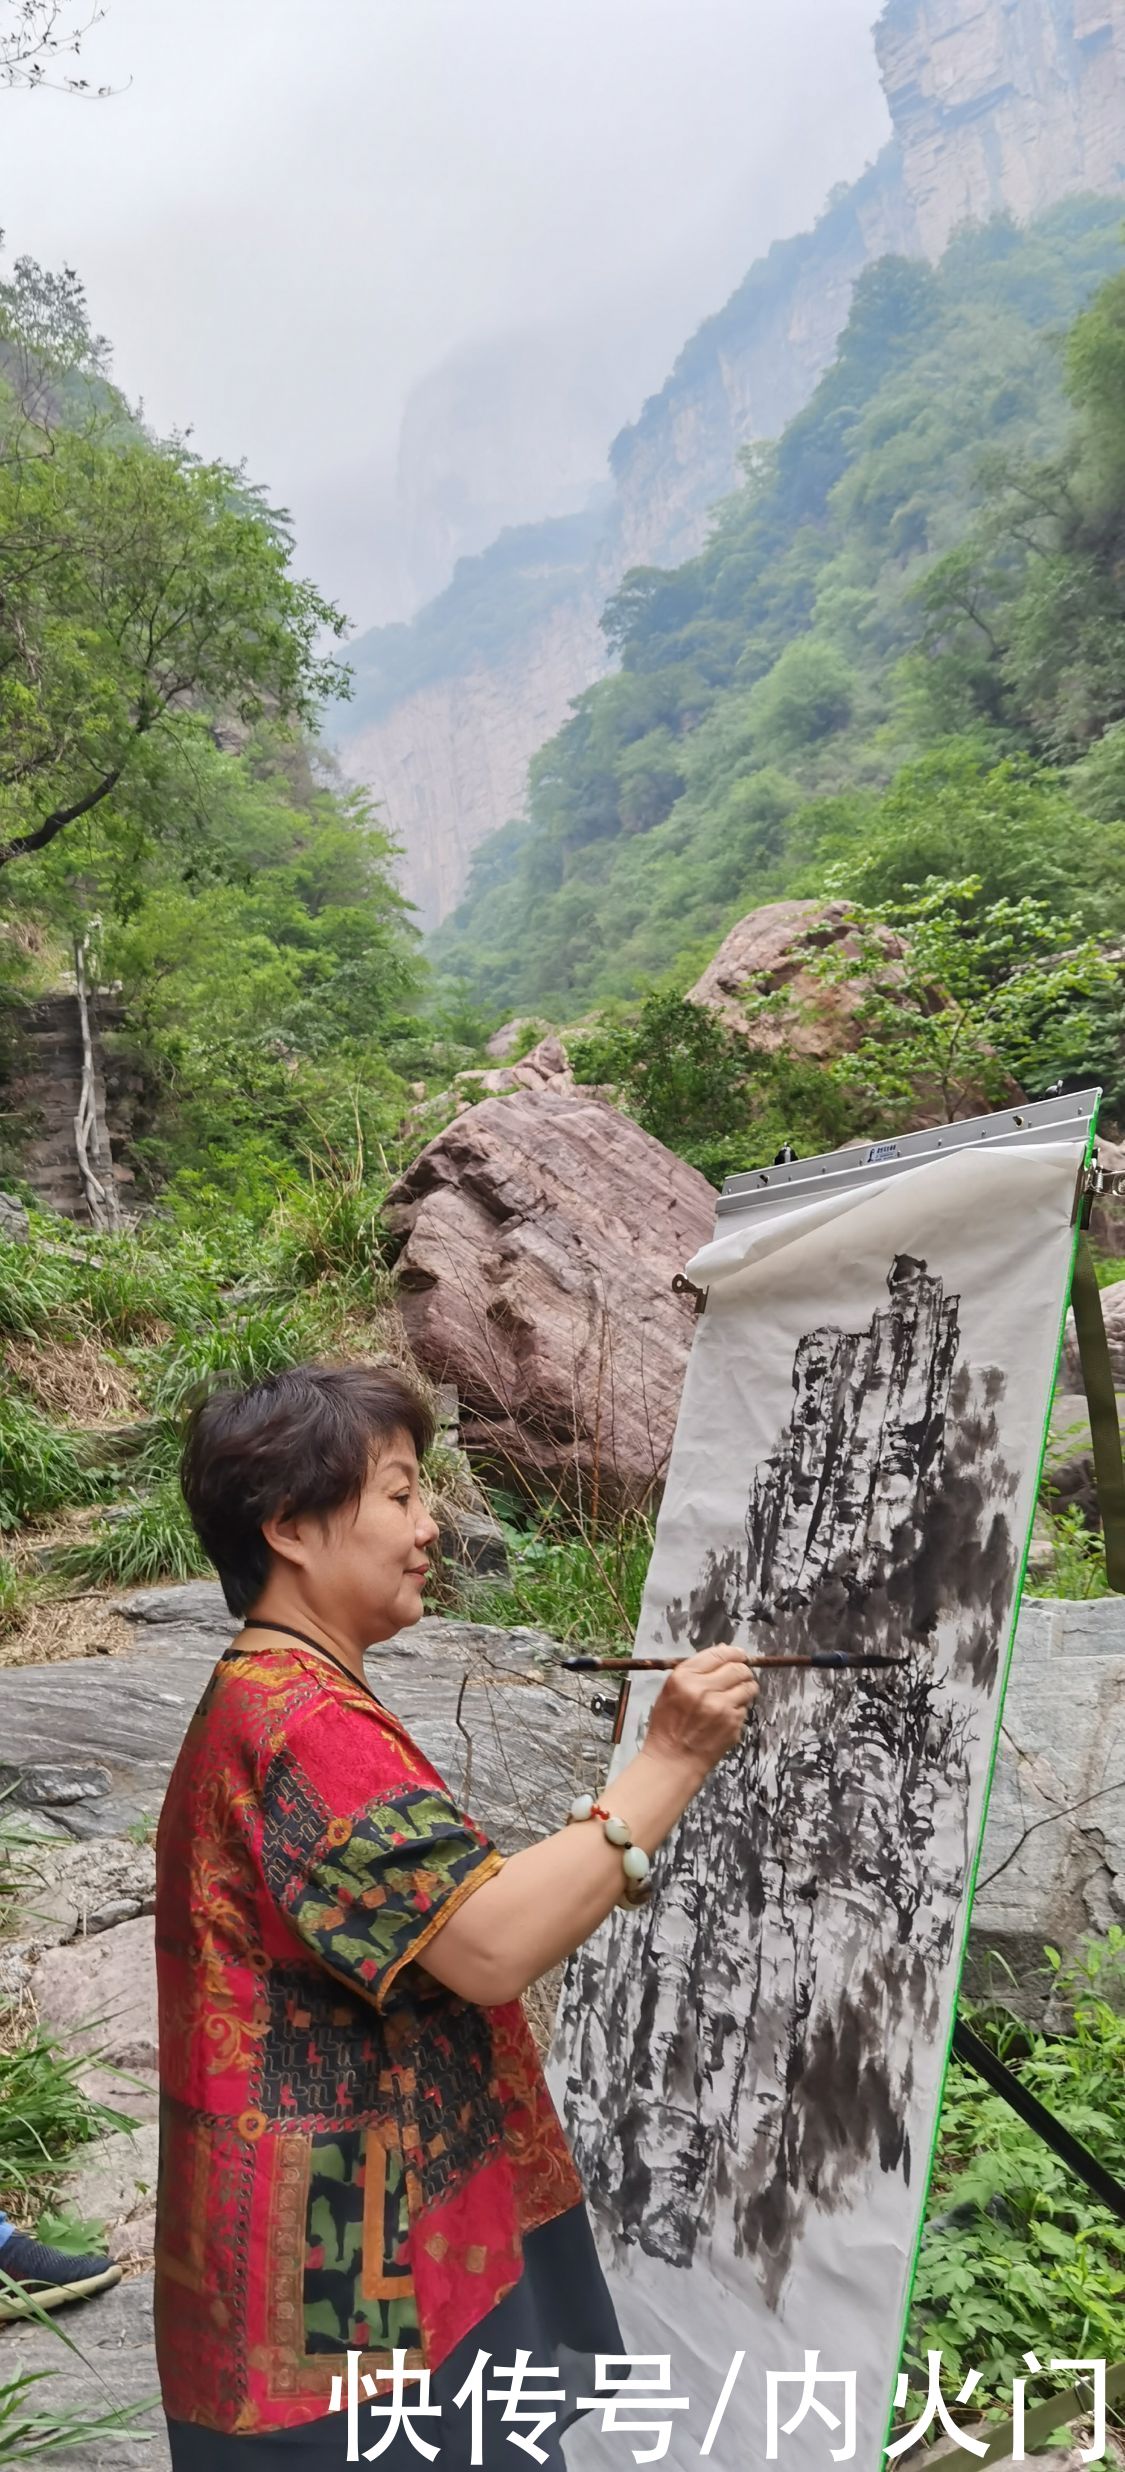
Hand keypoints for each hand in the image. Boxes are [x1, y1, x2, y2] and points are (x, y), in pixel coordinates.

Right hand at [643, 1642, 758, 1779]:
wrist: (673, 1760)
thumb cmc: (668, 1724)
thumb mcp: (671, 1690)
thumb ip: (696, 1669)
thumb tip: (725, 1650)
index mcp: (684, 1677)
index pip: (719, 1655)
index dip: (734, 1652)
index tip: (740, 1654)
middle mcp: (704, 1689)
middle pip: (738, 1668)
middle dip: (743, 1669)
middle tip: (742, 1674)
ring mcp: (721, 1708)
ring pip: (748, 1687)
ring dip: (747, 1687)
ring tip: (738, 1693)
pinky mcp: (733, 1724)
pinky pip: (745, 1707)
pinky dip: (740, 1708)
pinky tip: (727, 1715)